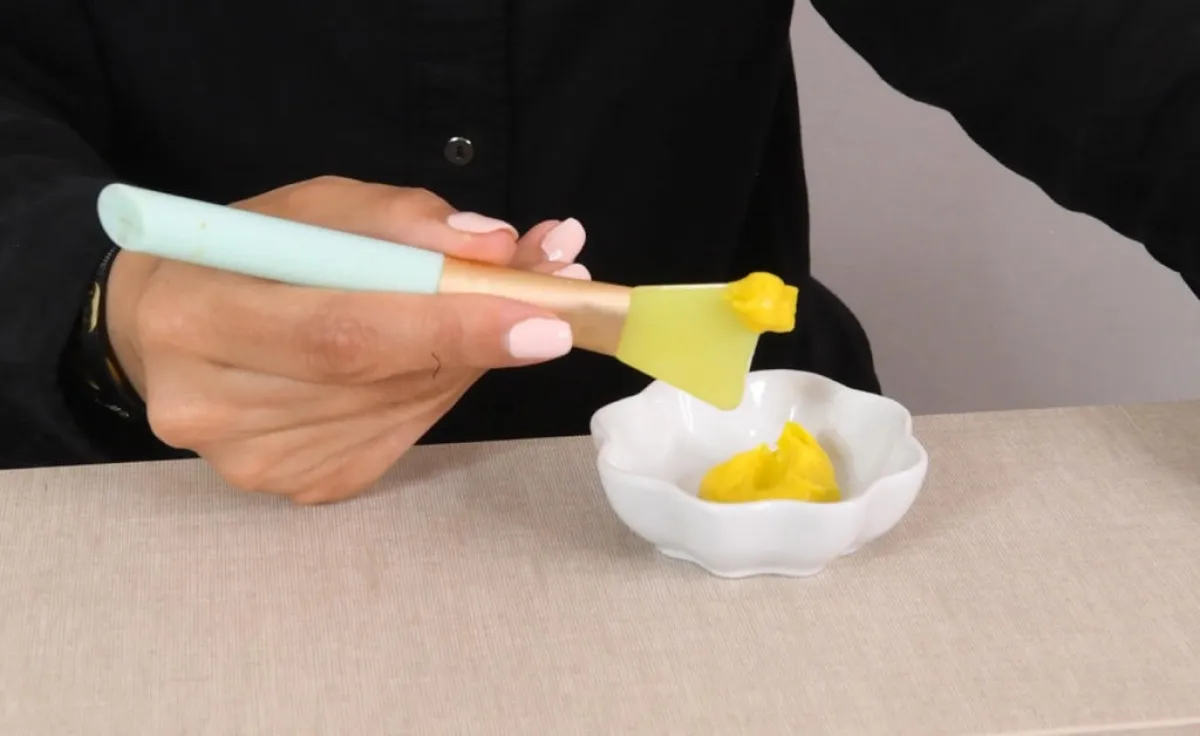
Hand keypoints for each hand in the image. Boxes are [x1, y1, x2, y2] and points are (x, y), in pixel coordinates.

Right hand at [105, 176, 587, 503]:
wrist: (160, 327)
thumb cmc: (240, 255)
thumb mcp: (308, 207)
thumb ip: (401, 221)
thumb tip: (497, 248)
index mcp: (197, 315)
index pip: (345, 332)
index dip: (450, 326)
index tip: (543, 316)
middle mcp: (212, 404)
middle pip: (380, 379)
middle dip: (479, 339)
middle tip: (550, 303)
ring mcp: (252, 459)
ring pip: (400, 410)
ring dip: (464, 364)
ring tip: (489, 318)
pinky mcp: (290, 484)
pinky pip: (395, 435)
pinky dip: (432, 392)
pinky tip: (426, 359)